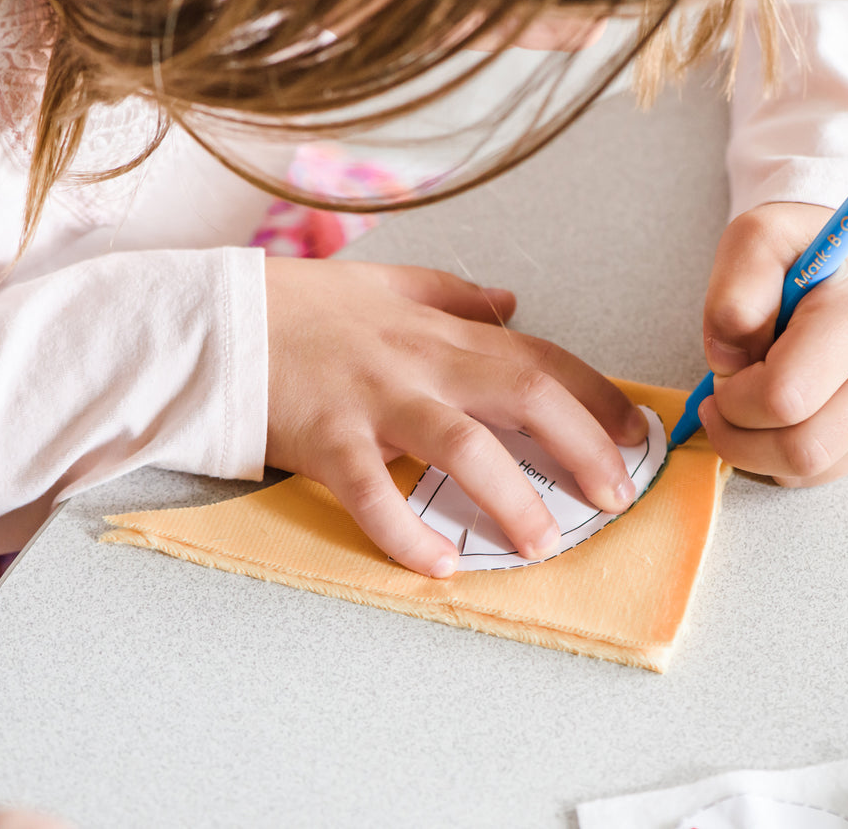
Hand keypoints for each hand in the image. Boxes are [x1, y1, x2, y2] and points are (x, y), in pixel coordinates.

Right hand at [264, 258, 647, 576]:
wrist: (213, 319)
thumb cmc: (298, 306)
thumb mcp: (384, 282)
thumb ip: (451, 293)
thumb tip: (511, 300)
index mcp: (439, 331)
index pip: (538, 356)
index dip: (595, 394)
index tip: (634, 432)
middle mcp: (419, 362)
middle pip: (522, 394)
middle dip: (580, 444)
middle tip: (615, 494)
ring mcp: (373, 400)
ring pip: (461, 445)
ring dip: (510, 496)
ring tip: (542, 543)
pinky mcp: (326, 438)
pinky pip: (374, 493)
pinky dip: (406, 532)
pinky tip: (436, 566)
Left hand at [700, 202, 847, 485]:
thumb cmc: (800, 249)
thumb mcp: (754, 239)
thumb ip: (732, 292)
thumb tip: (730, 361)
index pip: (783, 397)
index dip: (733, 396)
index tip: (725, 368)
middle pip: (801, 448)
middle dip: (740, 434)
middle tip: (722, 397)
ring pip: (812, 469)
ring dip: (756, 449)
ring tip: (745, 402)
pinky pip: (823, 471)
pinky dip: (781, 455)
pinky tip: (773, 415)